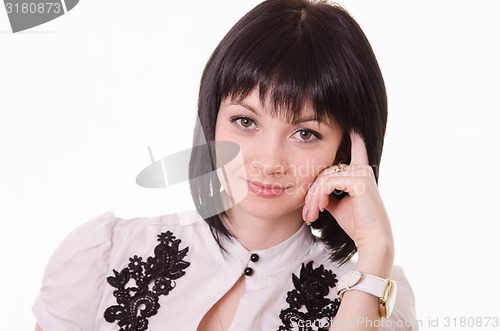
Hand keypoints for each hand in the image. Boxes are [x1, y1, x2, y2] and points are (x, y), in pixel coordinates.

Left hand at [302, 131, 393, 260]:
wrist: (371, 241)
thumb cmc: (356, 224)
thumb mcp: (337, 205)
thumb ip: (328, 192)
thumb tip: (315, 188)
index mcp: (360, 172)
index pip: (356, 146)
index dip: (352, 134)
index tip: (350, 122)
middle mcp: (362, 168)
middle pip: (325, 171)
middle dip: (312, 192)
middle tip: (307, 214)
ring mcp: (361, 172)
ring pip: (323, 178)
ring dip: (313, 198)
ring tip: (310, 215)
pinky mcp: (358, 180)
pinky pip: (327, 183)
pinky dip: (318, 197)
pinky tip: (318, 210)